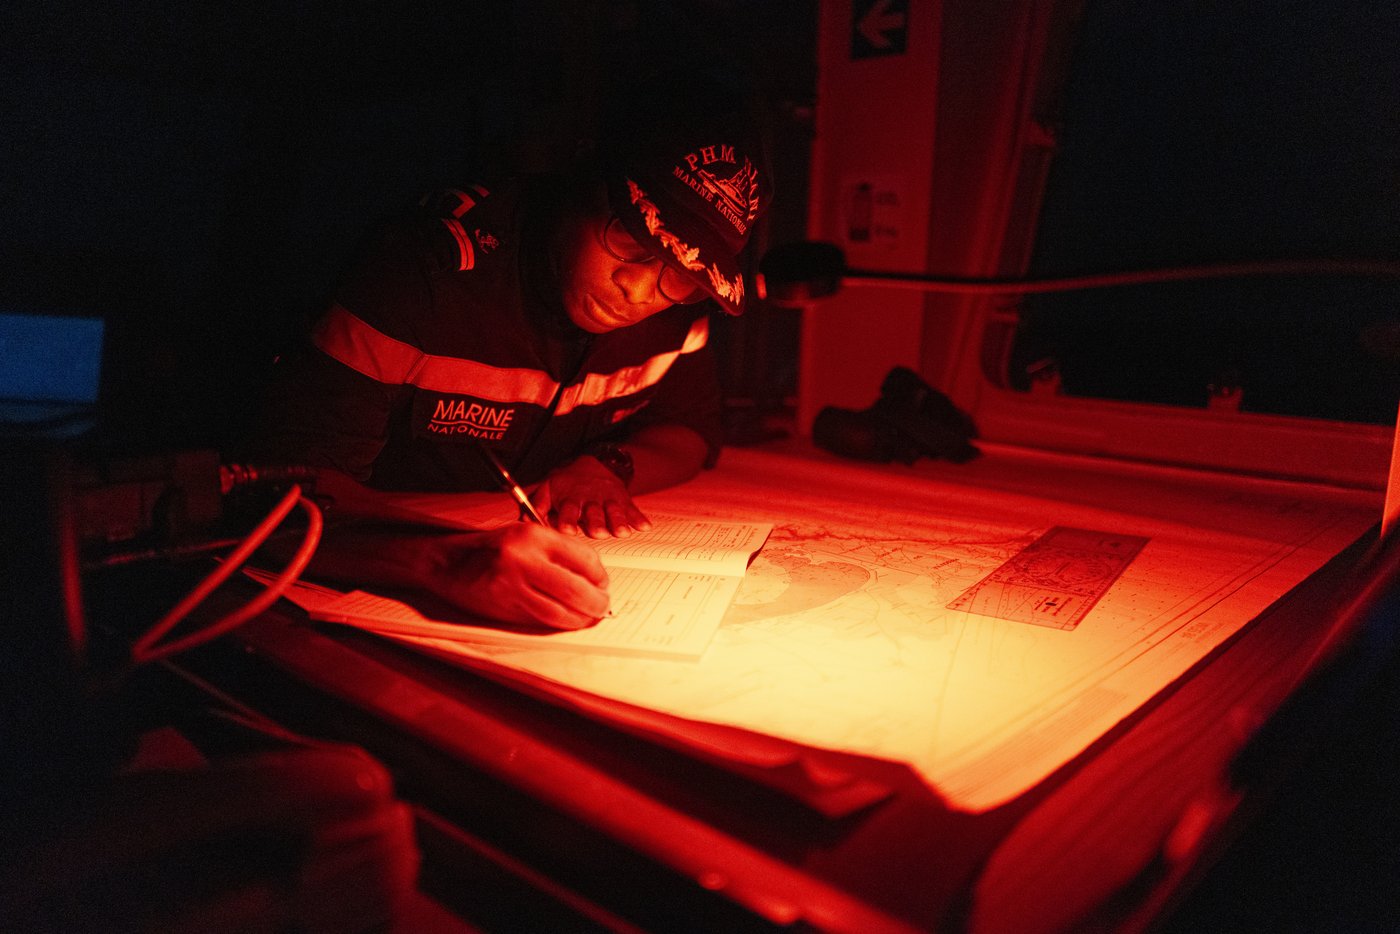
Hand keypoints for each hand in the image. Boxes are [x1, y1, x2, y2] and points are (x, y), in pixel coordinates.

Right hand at [420, 523, 610, 629]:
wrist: (446, 563)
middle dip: (597, 603)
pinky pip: (540, 620)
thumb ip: (558, 551)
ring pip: (561, 612)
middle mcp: (524, 559)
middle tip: (602, 606)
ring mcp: (512, 585)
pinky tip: (565, 621)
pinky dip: (558, 623)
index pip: (584, 558)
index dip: (600, 576)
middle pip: (577, 589)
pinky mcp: (504, 607)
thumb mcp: (525, 535)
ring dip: (581, 619)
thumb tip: (593, 576)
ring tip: (588, 617)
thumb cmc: (490, 548)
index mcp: (534, 536)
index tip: (603, 583)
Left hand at [533, 455, 651, 538]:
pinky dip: (639, 519)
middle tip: (598, 532)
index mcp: (571, 498)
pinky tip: (644, 526)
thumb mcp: (549, 488)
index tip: (567, 529)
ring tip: (621, 532)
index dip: (568, 520)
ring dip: (618, 522)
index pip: (569, 510)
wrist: (594, 463)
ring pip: (613, 512)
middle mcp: (590, 500)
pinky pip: (633, 510)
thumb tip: (524, 519)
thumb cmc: (568, 483)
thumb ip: (538, 504)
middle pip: (594, 513)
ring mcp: (608, 500)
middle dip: (595, 523)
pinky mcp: (624, 501)